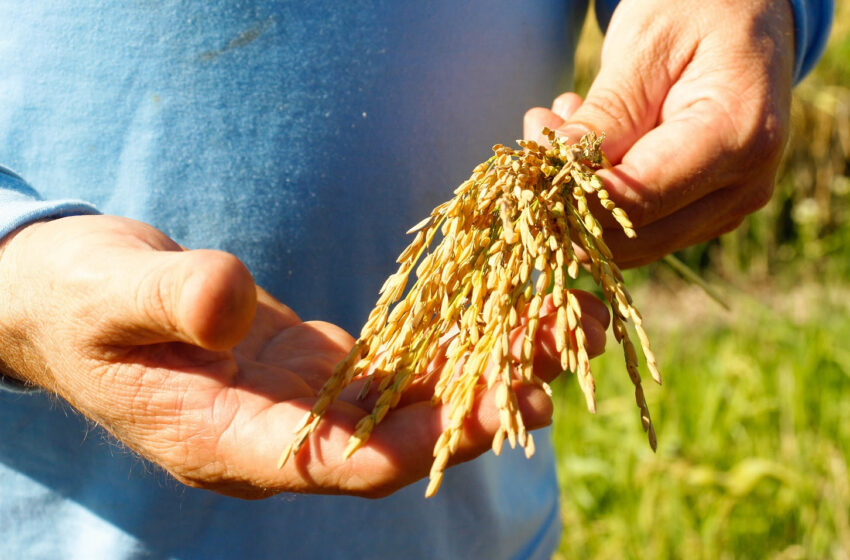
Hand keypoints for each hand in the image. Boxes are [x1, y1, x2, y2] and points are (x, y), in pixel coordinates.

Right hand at [0, 215, 608, 498]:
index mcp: (227, 442)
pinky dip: (449, 346)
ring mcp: (301, 406)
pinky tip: (502, 320)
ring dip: (483, 372)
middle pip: (396, 436)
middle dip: (480, 407)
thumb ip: (170, 302)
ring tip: (557, 334)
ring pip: (408, 402)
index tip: (497, 413)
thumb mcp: (108, 295)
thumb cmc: (78, 301)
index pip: (337, 461)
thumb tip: (233, 302)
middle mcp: (278, 436)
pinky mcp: (316, 370)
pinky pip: (394, 367)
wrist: (75, 297)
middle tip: (558, 369)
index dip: (417, 442)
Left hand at [525, 0, 794, 266]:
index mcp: (737, 138)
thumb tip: (558, 169)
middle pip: (632, 237)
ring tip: (562, 126)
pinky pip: (642, 230)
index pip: (637, 201)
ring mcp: (728, 207)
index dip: (573, 195)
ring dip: (581, 202)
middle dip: (570, 201)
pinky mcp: (708, 213)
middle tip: (541, 130)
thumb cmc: (699, 11)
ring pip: (631, 244)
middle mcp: (742, 187)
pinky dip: (602, 201)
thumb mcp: (646, 46)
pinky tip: (590, 144)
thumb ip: (606, 113)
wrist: (750, 12)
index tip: (536, 158)